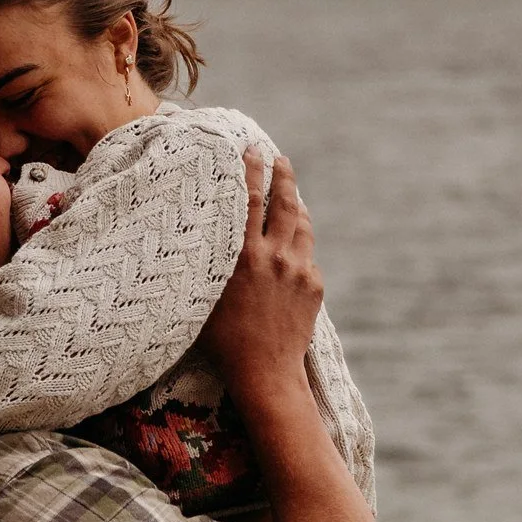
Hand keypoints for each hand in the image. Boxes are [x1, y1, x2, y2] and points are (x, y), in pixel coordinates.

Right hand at [200, 151, 322, 411]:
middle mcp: (275, 256)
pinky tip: (294, 238)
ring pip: (302, 225)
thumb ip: (214, 260)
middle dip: (282, 176)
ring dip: (296, 203)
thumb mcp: (207, 294)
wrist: (266, 372)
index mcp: (245, 255)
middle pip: (283, 203)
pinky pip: (307, 254)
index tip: (251, 148)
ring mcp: (299, 269)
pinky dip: (300, 241)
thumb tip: (210, 233)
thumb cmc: (223, 340)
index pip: (248, 199)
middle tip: (279, 157)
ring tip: (291, 189)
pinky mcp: (314, 285)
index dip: (250, 170)